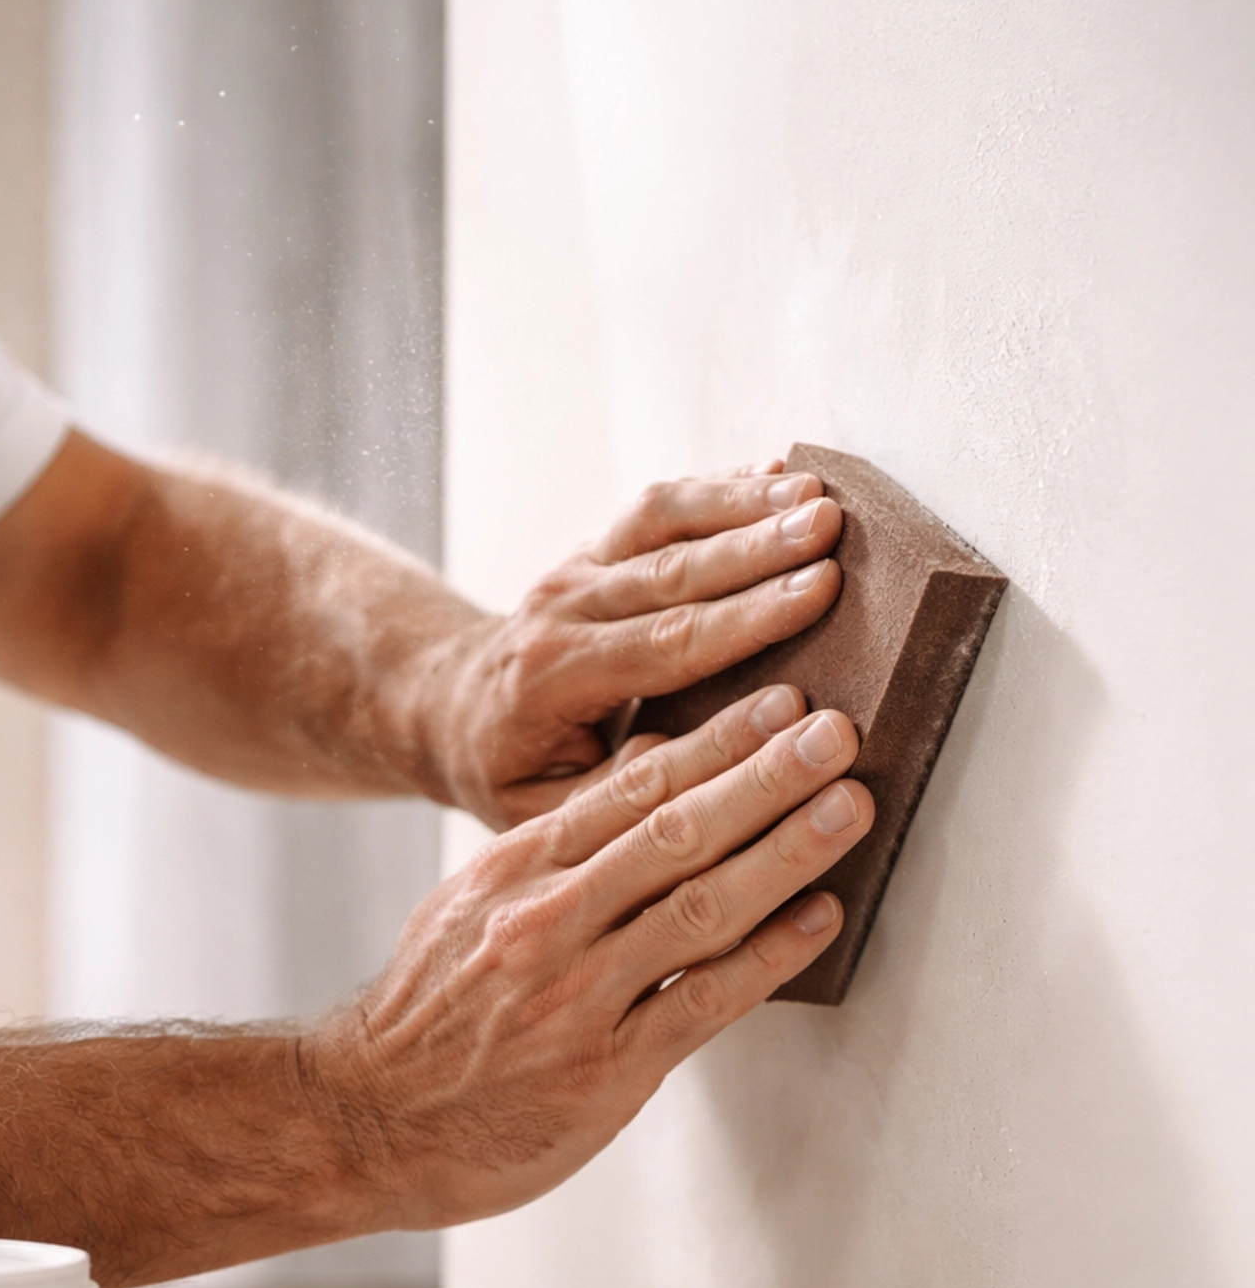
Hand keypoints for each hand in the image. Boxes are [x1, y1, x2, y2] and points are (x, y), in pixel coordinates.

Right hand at [304, 685, 871, 1229]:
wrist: (363, 1121)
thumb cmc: (430, 1014)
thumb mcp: (474, 907)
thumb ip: (558, 851)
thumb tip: (652, 774)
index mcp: (516, 870)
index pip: (631, 789)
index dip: (716, 742)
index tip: (781, 701)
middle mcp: (547, 922)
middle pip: (675, 832)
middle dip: (766, 777)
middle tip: (840, 731)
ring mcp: (578, 997)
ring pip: (699, 907)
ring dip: (785, 851)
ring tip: (850, 807)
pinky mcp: (605, 1071)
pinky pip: (702, 1002)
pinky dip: (768, 958)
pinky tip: (819, 919)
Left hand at [428, 462, 843, 829]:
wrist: (455, 714)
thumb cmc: (511, 773)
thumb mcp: (543, 811)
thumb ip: (615, 792)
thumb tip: (693, 769)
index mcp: (550, 678)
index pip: (662, 642)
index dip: (743, 619)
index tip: (815, 595)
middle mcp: (561, 610)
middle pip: (671, 570)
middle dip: (758, 548)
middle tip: (832, 532)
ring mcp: (577, 571)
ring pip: (664, 522)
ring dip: (745, 504)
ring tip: (819, 495)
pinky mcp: (596, 550)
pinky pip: (659, 510)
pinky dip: (720, 488)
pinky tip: (778, 476)